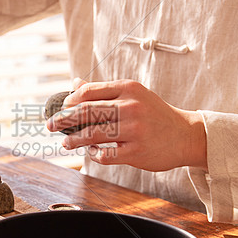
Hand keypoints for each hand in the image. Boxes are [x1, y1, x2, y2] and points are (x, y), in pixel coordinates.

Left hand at [45, 79, 207, 170]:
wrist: (186, 135)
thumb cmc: (155, 114)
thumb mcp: (134, 95)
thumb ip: (104, 91)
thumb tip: (75, 84)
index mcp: (128, 89)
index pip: (89, 92)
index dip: (70, 101)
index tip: (61, 108)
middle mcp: (131, 107)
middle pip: (86, 112)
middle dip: (63, 119)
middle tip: (50, 125)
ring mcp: (134, 130)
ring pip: (92, 134)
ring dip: (74, 139)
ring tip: (66, 142)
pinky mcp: (137, 151)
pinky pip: (105, 154)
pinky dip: (94, 153)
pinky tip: (92, 152)